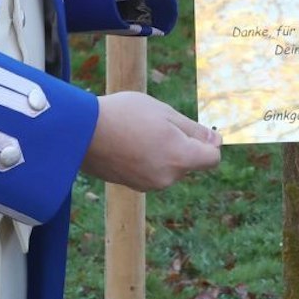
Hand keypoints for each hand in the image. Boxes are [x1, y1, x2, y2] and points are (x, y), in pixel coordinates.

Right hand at [82, 91, 222, 191]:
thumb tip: (217, 141)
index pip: (212, 159)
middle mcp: (167, 178)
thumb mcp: (165, 113)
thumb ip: (193, 130)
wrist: (81, 132)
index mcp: (180, 158)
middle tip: (156, 122)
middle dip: (181, 144)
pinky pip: (150, 172)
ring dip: (162, 152)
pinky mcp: (131, 185)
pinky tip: (127, 143)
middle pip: (188, 162)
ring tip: (138, 131)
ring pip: (168, 167)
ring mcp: (148, 185)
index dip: (209, 143)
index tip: (195, 128)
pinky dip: (146, 159)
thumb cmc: (126, 114)